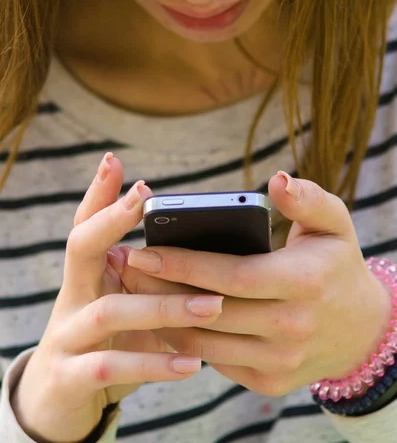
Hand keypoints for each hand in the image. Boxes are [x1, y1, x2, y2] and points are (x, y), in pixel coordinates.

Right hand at [11, 155, 222, 442]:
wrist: (58, 400)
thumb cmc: (106, 340)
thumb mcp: (125, 305)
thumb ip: (153, 282)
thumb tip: (213, 256)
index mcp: (88, 275)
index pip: (87, 225)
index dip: (98, 193)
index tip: (115, 160)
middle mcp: (73, 297)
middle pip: (81, 248)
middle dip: (111, 219)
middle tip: (145, 198)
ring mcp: (67, 336)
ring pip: (109, 311)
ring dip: (163, 305)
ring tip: (213, 304)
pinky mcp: (71, 377)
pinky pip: (111, 367)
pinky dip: (153, 364)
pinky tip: (192, 363)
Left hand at [124, 172, 391, 396]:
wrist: (359, 329)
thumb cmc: (337, 266)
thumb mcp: (335, 224)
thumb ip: (308, 199)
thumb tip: (277, 180)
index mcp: (304, 282)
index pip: (234, 275)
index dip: (186, 263)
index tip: (145, 248)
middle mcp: (292, 327)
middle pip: (210, 310)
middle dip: (160, 288)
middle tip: (126, 264)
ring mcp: (279, 360)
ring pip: (205, 343)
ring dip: (163, 317)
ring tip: (134, 288)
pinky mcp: (268, 382)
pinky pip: (214, 361)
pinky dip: (185, 340)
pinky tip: (162, 316)